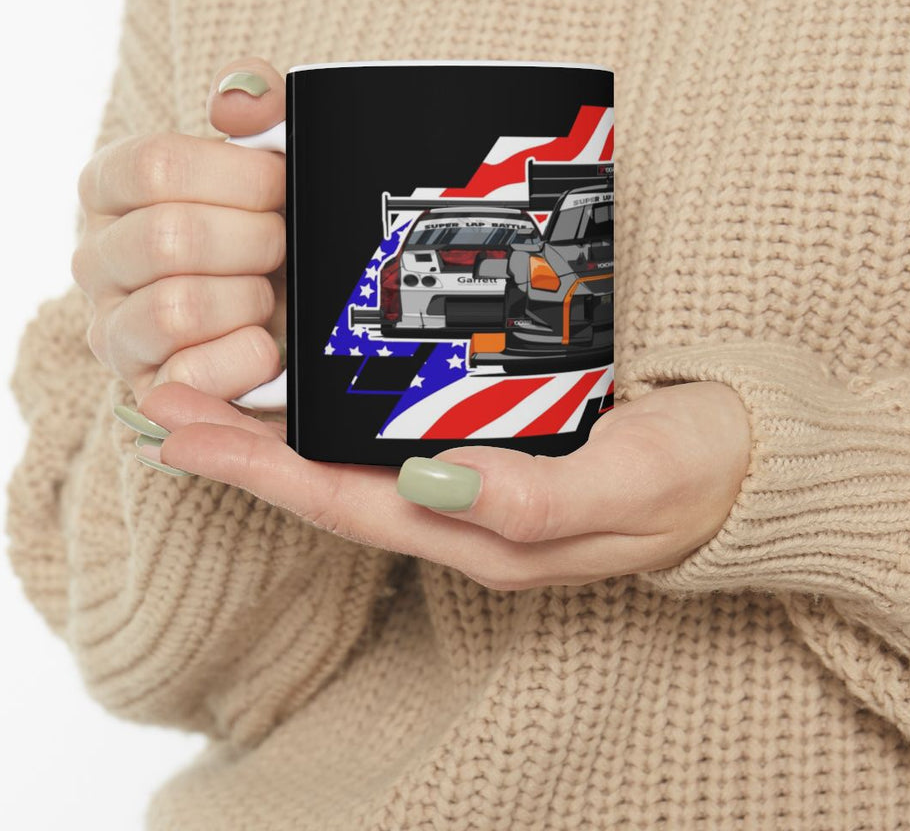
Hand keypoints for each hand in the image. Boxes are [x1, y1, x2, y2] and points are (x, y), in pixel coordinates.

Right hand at [73, 58, 287, 404]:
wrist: (293, 314)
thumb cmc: (272, 225)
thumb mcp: (274, 156)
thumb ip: (261, 105)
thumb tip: (236, 102)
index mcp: (112, 188)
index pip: (154, 166)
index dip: (238, 177)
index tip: (278, 186)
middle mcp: (96, 258)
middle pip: (169, 239)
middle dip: (253, 241)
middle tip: (280, 245)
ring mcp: (114, 330)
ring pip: (176, 309)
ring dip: (249, 299)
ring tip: (266, 295)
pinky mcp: (146, 390)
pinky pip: (189, 377)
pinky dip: (246, 358)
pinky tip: (266, 344)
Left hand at [133, 380, 751, 588]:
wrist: (745, 463)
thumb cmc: (692, 475)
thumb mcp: (627, 485)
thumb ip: (534, 496)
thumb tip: (430, 484)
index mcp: (483, 531)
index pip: (345, 503)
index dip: (258, 470)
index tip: (182, 431)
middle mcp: (463, 511)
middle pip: (328, 483)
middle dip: (242, 447)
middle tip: (164, 398)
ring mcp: (474, 479)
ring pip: (353, 459)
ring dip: (279, 426)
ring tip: (212, 386)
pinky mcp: (494, 443)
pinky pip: (395, 432)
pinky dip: (340, 408)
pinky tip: (315, 378)